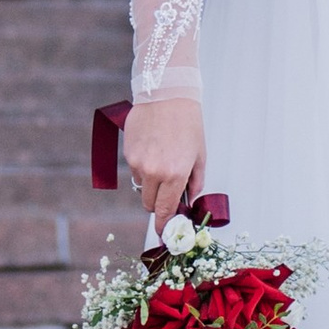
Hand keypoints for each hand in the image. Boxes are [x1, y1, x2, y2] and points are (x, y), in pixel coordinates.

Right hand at [123, 95, 204, 229]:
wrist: (166, 93)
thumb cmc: (188, 122)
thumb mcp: (200, 154)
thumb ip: (195, 181)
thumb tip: (189, 199)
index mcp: (176, 174)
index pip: (165, 211)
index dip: (164, 226)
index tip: (163, 235)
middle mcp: (154, 172)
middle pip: (149, 204)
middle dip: (157, 204)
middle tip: (167, 192)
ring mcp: (138, 162)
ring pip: (141, 186)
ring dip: (150, 182)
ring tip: (162, 158)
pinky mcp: (128, 152)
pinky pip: (134, 169)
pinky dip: (142, 166)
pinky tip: (152, 148)